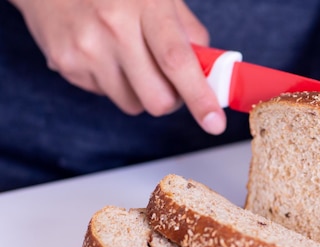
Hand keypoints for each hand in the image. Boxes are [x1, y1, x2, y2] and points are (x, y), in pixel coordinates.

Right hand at [10, 0, 225, 134]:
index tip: (215, 124)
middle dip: (171, 100)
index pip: (178, 61)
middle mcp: (114, 28)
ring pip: (133, 104)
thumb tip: (210, 71)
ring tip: (127, 56)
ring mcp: (87, 48)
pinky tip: (102, 53)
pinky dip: (112, 82)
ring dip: (139, 91)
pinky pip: (105, 95)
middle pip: (157, 99)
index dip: (200, 97)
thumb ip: (188, 31)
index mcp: (146, 6)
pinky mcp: (66, 63)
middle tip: (168, 79)